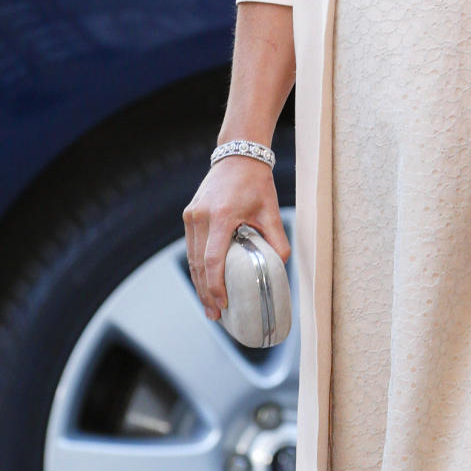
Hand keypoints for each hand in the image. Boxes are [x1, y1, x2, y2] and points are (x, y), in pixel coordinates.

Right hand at [182, 158, 290, 321]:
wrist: (237, 156)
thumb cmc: (256, 183)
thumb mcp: (271, 210)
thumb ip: (277, 239)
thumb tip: (281, 267)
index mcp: (221, 216)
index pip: (213, 259)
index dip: (216, 285)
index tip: (223, 303)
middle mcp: (201, 217)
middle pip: (199, 264)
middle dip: (206, 292)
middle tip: (215, 315)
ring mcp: (192, 216)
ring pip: (192, 258)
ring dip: (199, 283)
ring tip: (209, 305)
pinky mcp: (190, 215)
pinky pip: (192, 248)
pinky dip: (197, 267)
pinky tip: (204, 282)